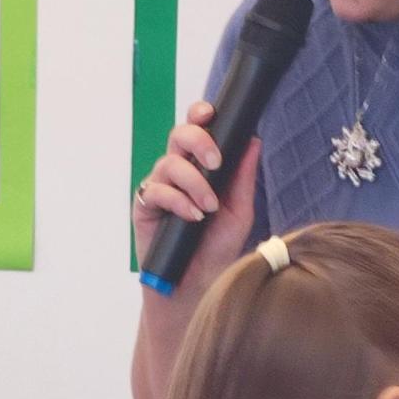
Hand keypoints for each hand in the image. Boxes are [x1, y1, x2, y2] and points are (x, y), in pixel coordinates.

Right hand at [133, 100, 260, 294]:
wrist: (197, 285)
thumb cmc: (217, 249)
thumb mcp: (239, 212)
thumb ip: (243, 178)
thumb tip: (253, 141)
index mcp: (202, 167)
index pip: (198, 130)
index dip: (200, 115)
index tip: (211, 113)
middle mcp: (179, 172)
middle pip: (179, 135)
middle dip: (198, 141)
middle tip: (215, 162)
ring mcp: (160, 187)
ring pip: (169, 163)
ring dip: (193, 183)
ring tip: (208, 208)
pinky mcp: (145, 206)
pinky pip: (156, 190)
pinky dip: (177, 201)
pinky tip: (191, 217)